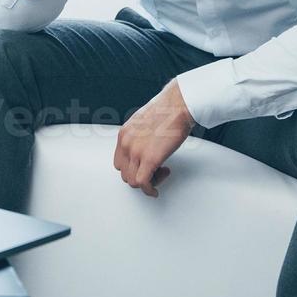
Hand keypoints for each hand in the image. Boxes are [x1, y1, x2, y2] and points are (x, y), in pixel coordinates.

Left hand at [113, 80, 195, 196]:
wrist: (177, 105)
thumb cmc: (167, 111)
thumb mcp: (144, 122)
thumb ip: (139, 135)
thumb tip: (145, 145)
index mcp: (124, 134)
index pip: (119, 162)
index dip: (132, 168)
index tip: (144, 167)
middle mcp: (126, 144)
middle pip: (124, 173)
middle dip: (139, 176)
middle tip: (155, 172)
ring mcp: (136, 152)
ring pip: (132, 181)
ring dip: (147, 183)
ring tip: (160, 173)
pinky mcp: (150, 159)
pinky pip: (143, 183)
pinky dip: (149, 190)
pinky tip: (155, 190)